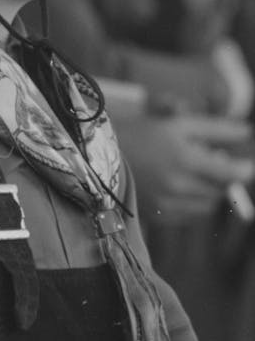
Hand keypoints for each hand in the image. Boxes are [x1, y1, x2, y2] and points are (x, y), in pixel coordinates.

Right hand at [116, 114, 253, 223]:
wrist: (101, 154)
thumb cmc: (143, 132)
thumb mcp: (179, 124)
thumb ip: (217, 129)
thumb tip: (248, 131)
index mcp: (184, 159)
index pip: (231, 174)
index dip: (245, 169)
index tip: (248, 164)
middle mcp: (177, 185)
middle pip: (221, 190)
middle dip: (223, 176)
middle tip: (212, 159)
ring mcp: (167, 204)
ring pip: (208, 204)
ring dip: (208, 190)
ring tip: (191, 172)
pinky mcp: (158, 216)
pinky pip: (190, 215)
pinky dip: (192, 202)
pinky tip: (177, 185)